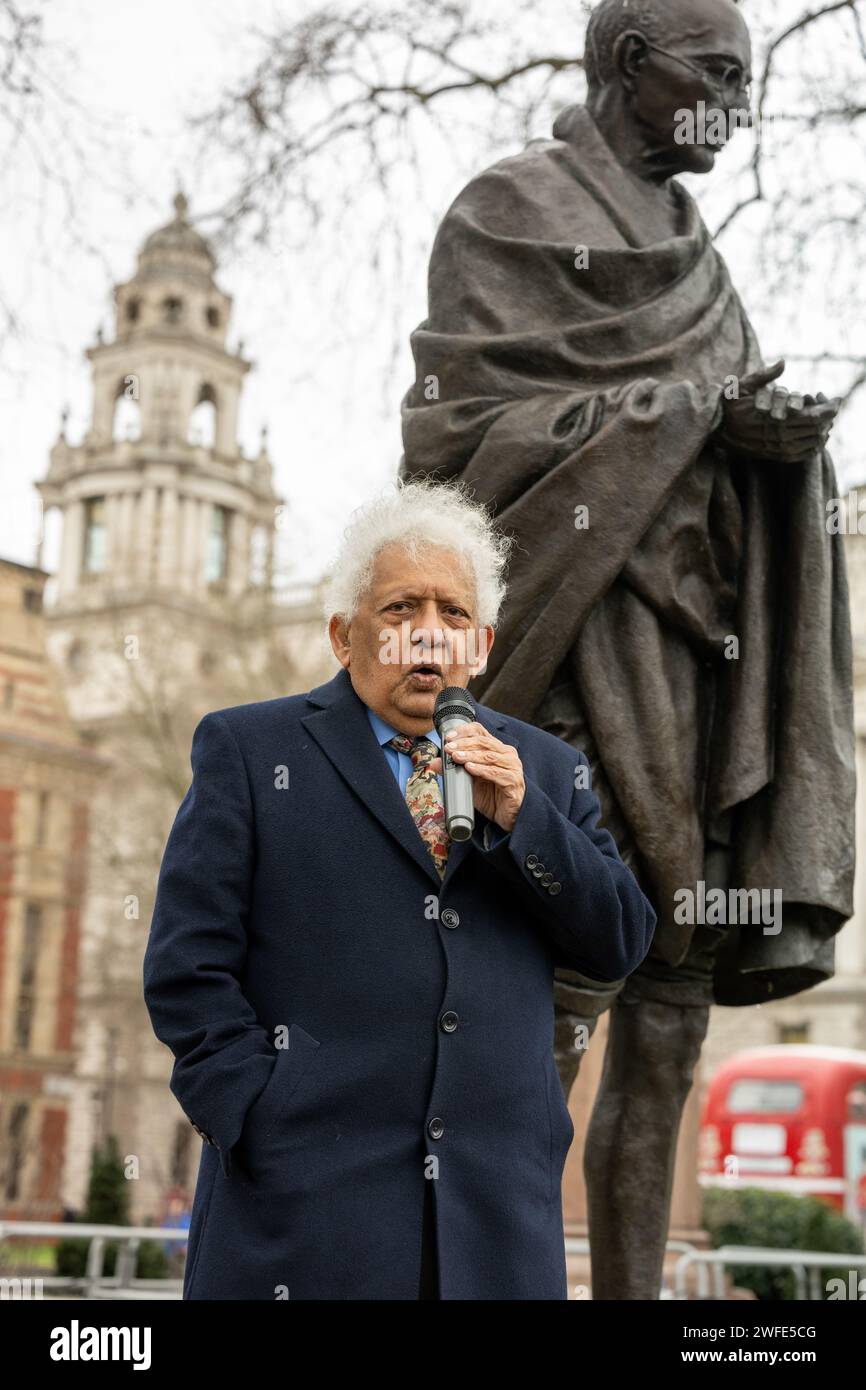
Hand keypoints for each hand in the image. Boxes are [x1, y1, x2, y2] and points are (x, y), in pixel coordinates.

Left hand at [429, 722, 525, 833]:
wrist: (507, 816)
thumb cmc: (491, 795)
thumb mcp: (469, 781)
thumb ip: (454, 770)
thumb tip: (434, 763)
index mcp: (496, 748)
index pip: (480, 731)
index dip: (464, 731)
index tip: (448, 737)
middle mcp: (506, 754)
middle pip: (483, 742)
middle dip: (464, 744)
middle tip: (448, 748)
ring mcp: (512, 767)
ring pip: (489, 756)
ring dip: (470, 755)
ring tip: (456, 757)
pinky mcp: (513, 781)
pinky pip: (496, 773)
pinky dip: (481, 769)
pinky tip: (470, 768)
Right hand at [718, 359, 839, 461]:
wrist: (712, 429)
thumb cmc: (727, 404)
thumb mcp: (742, 385)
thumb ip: (764, 375)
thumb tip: (783, 363)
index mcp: (774, 417)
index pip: (813, 416)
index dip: (828, 408)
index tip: (836, 400)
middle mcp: (776, 435)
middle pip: (815, 429)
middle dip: (828, 418)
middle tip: (833, 408)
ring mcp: (774, 448)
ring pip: (810, 443)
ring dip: (822, 433)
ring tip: (827, 423)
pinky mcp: (771, 456)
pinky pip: (799, 456)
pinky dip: (812, 448)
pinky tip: (816, 440)